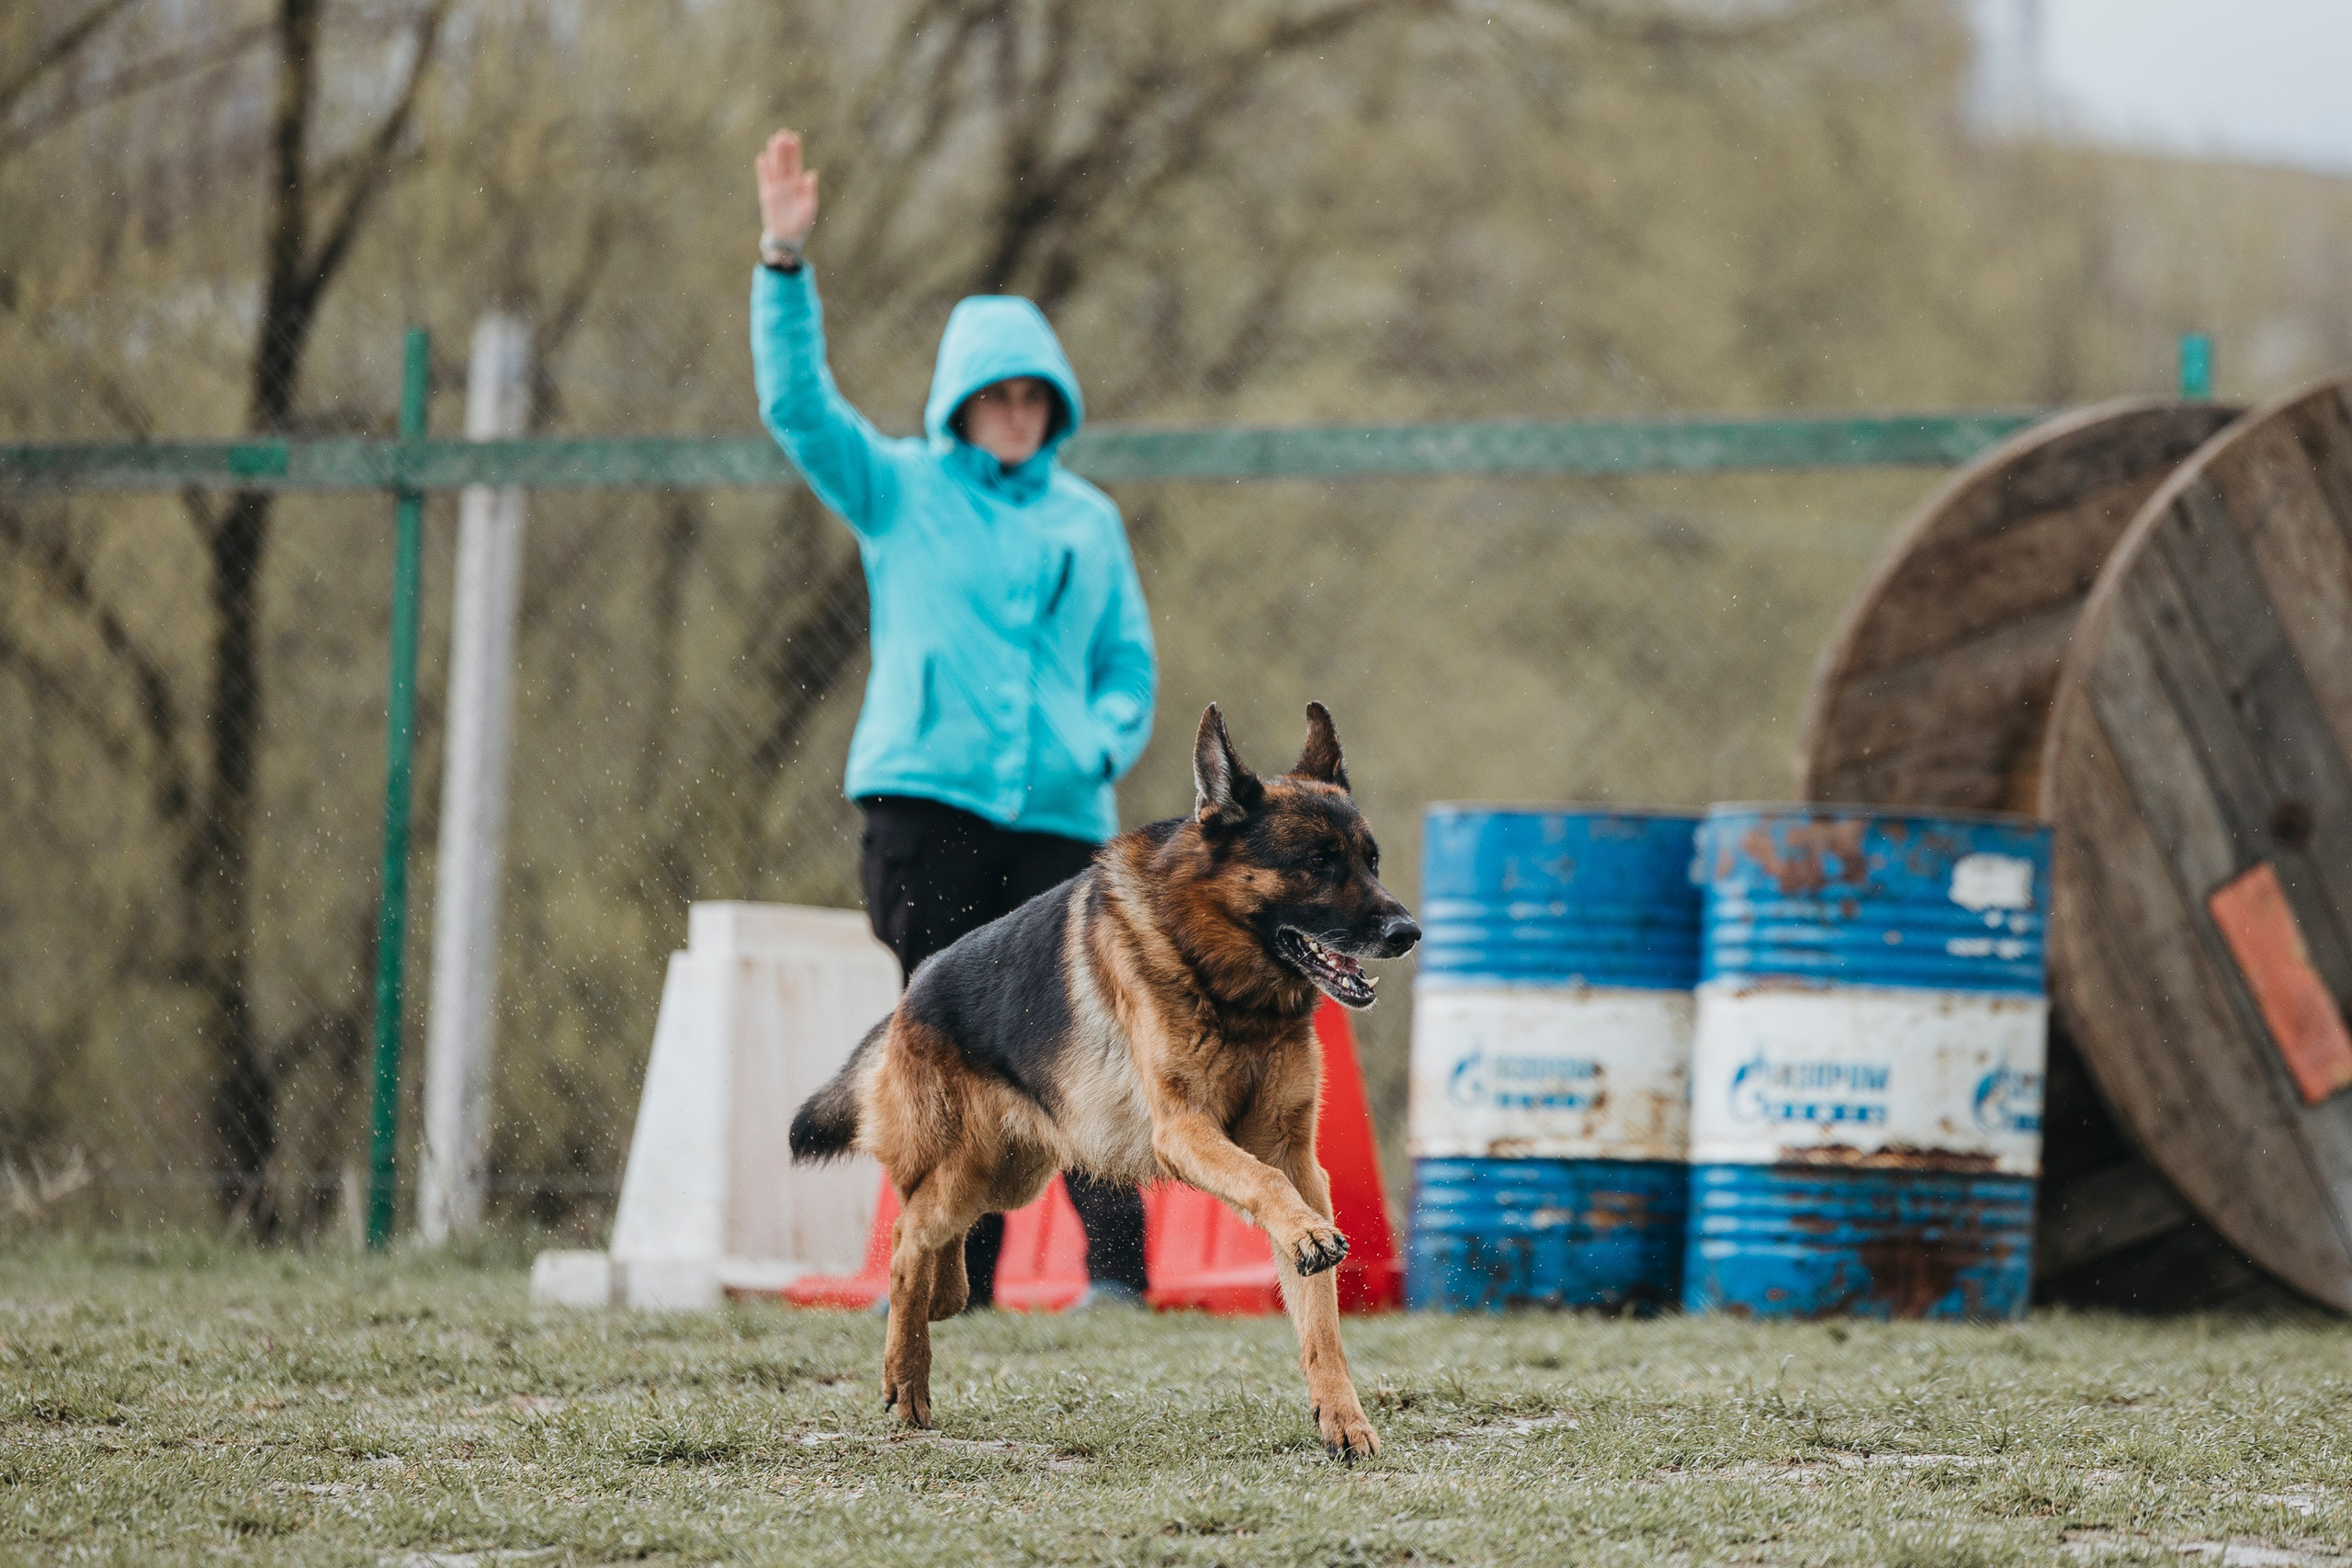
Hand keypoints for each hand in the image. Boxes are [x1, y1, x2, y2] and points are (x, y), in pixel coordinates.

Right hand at [756, 130, 818, 244]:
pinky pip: (764, 180)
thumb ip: (810, 190)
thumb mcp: (810, 207)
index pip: (796, 163)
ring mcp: (776, 189)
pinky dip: (763, 170)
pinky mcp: (766, 196)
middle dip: (784, 148)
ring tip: (773, 140)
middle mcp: (786, 184)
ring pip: (774, 168)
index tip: (795, 136)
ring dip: (774, 154)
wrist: (787, 238)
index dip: (795, 151)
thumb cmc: (801, 224)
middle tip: (783, 132)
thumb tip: (812, 173)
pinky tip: (762, 158)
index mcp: (798, 185)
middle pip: (784, 162)